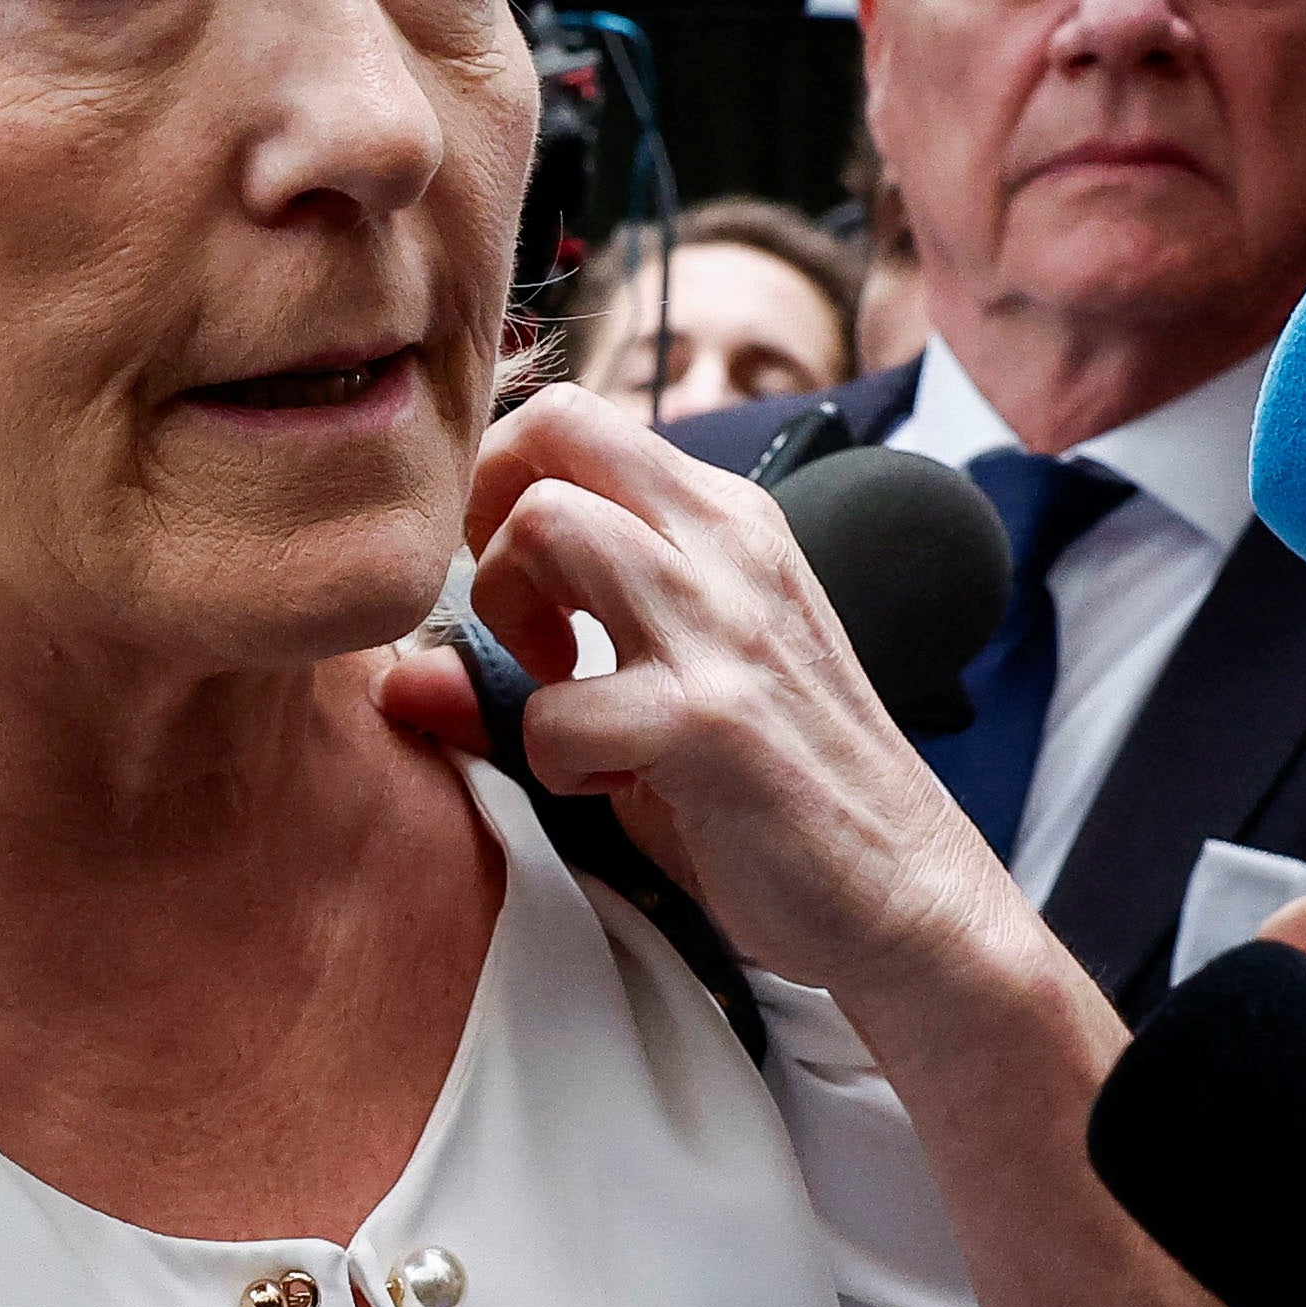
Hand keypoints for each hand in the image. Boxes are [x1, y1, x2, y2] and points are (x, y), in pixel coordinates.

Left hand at [385, 382, 1016, 999]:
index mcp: (727, 520)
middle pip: (552, 433)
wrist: (906, 888)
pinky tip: (610, 781)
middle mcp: (730, 545)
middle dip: (486, 524)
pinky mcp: (711, 721)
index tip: (510, 581)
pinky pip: (558, 708)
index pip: (573, 418)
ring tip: (559, 689)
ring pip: (546, 526)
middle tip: (520, 627)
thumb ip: (540, 670)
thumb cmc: (781, 790)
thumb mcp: (663, 700)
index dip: (497, 485)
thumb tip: (399, 679)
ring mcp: (724, 626)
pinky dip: (554, 757)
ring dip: (512, 619)